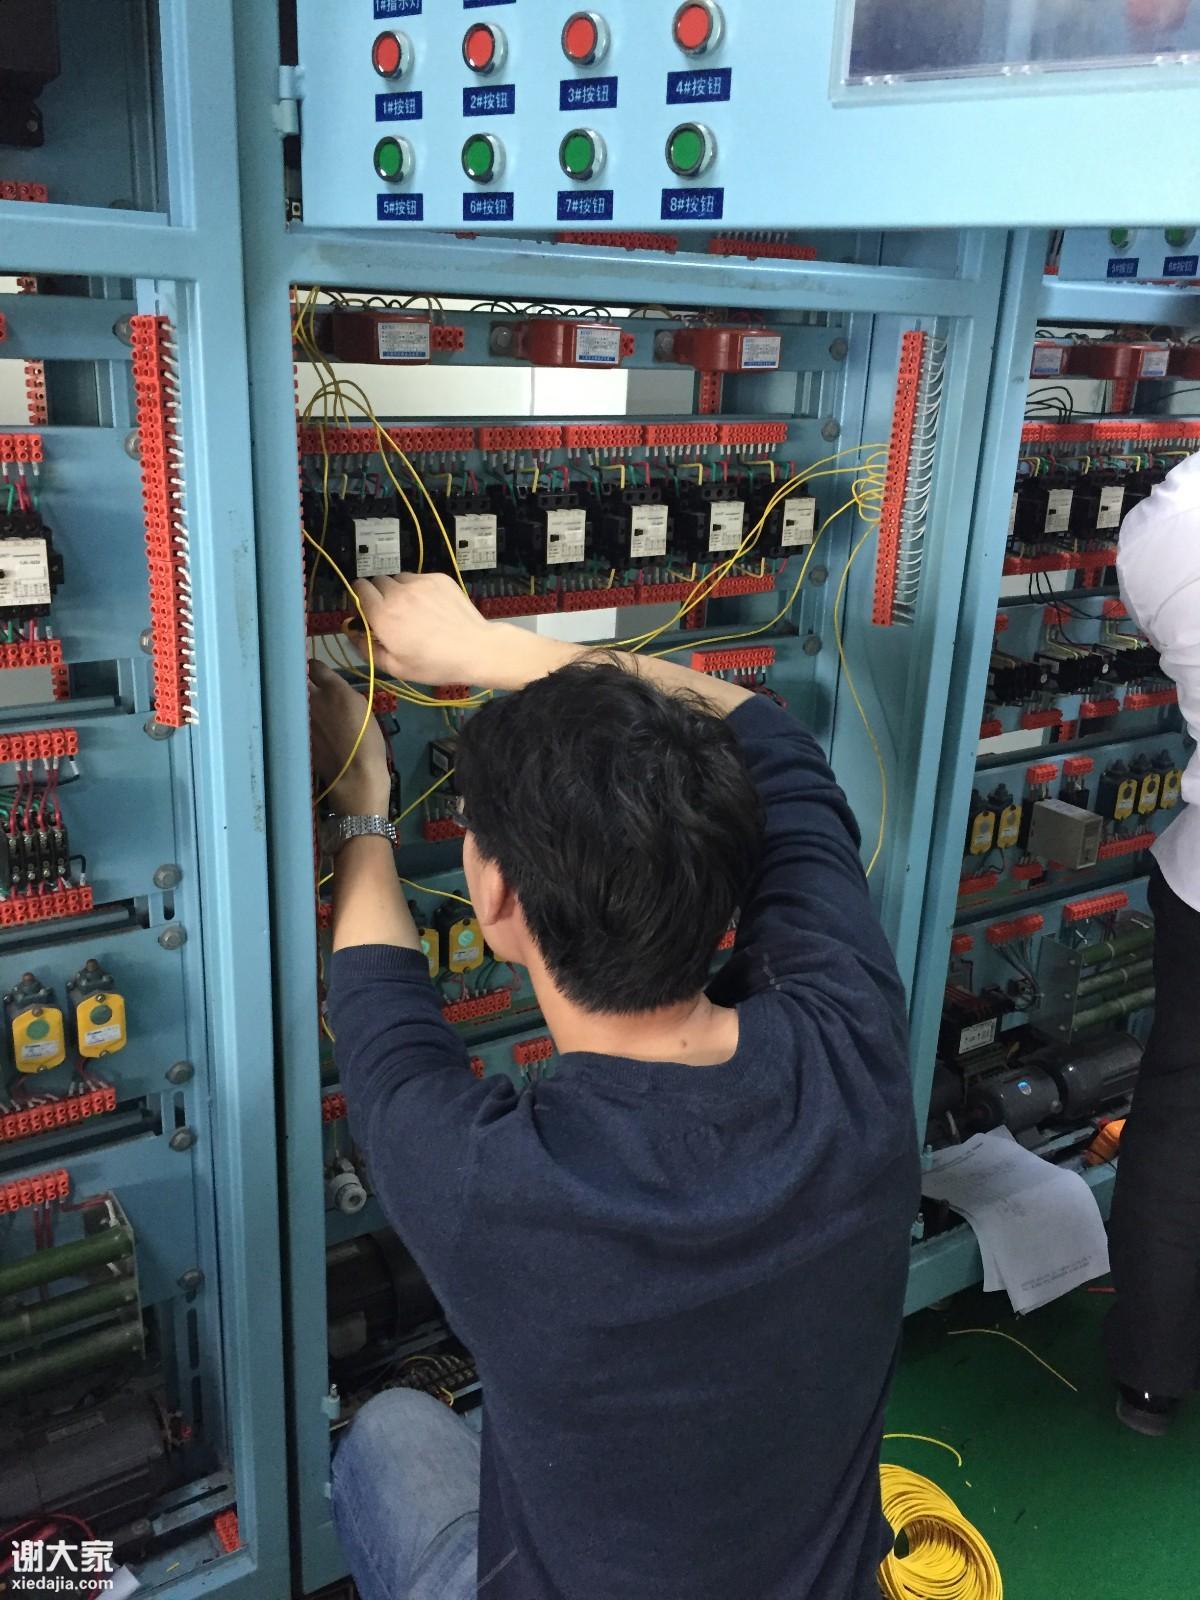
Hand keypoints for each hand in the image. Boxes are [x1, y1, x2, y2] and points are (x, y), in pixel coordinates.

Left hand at [309, 660, 390, 815]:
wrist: (355, 774)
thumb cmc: (368, 741)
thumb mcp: (363, 708)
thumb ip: (344, 692)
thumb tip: (332, 688)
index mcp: (334, 689)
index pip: (315, 666)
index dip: (316, 669)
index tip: (319, 673)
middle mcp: (312, 698)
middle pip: (300, 680)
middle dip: (304, 682)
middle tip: (312, 688)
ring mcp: (301, 716)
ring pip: (295, 699)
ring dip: (301, 700)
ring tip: (310, 708)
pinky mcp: (297, 733)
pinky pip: (295, 717)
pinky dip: (299, 718)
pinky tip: (310, 727)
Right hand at [347, 573, 503, 686]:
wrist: (476, 649)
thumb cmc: (435, 664)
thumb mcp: (396, 667)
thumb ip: (367, 648)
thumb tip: (352, 632)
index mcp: (383, 615)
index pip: (358, 588)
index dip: (359, 598)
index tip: (366, 610)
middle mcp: (398, 593)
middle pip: (376, 581)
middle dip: (378, 595)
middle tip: (391, 614)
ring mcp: (419, 583)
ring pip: (398, 579)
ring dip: (398, 591)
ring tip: (413, 611)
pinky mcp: (438, 578)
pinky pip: (419, 578)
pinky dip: (419, 589)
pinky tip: (431, 607)